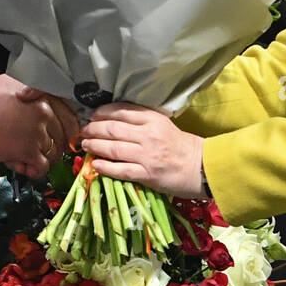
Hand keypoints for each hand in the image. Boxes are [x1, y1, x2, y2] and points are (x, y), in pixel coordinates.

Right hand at [0, 74, 75, 178]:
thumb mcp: (13, 84)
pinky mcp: (29, 150)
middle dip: (57, 145)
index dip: (68, 127)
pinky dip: (35, 171)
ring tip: (30, 159)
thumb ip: (31, 91)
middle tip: (47, 150)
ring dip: (44, 159)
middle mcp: (45, 112)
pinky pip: (42, 166)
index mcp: (44, 95)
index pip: (69, 114)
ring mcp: (39, 132)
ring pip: (55, 152)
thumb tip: (35, 99)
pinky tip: (26, 168)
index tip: (64, 134)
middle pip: (64, 135)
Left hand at [79, 102, 205, 198]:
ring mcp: (147, 156)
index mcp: (153, 119)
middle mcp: (148, 135)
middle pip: (113, 129)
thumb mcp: (163, 124)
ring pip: (113, 148)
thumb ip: (142, 120)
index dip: (103, 112)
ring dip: (95, 146)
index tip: (92, 115)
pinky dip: (105, 167)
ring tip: (85, 145)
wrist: (201, 166)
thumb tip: (113, 120)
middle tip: (84, 130)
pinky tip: (95, 164)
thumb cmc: (181, 145)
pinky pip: (121, 170)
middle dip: (94, 129)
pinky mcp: (147, 174)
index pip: (122, 110)